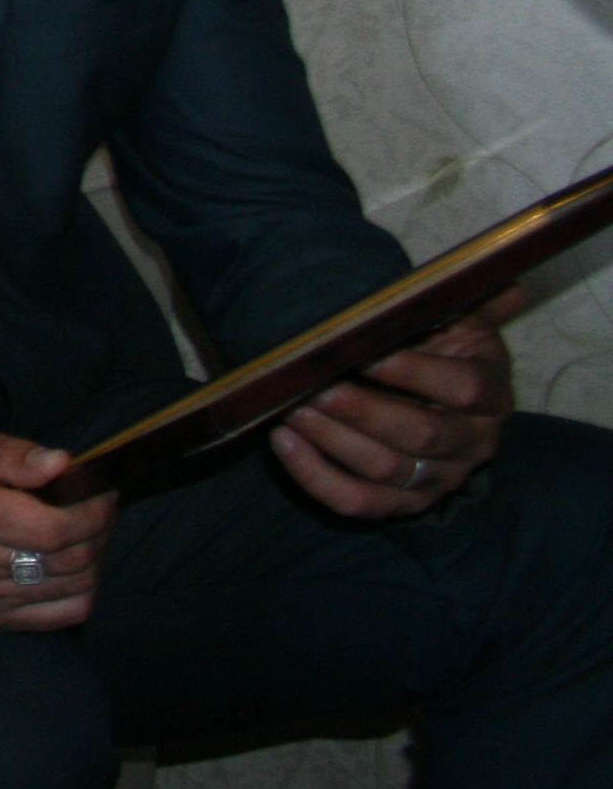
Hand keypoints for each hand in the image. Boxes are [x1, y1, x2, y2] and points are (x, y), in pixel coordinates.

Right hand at [0, 424, 113, 630]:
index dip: (93, 512)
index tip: (102, 492)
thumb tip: (64, 464)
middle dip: (98, 533)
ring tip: (86, 533)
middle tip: (99, 509)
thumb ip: (11, 453)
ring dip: (92, 562)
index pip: (53, 528)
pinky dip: (77, 593)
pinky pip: (53, 617)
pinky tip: (69, 566)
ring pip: (69, 590)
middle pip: (68, 561)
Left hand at [271, 284, 519, 518]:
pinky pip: (358, 501)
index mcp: (491, 394)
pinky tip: (283, 442)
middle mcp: (473, 443)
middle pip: (422, 435)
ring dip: (334, 440)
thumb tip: (506, 285)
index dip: (416, 373)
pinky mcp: (405, 503)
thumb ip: (469, 303)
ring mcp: (440, 478)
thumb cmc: (431, 349)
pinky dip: (316, 476)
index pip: (464, 389)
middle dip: (364, 411)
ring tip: (291, 409)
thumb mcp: (453, 322)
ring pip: (387, 469)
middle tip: (316, 387)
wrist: (424, 396)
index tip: (369, 354)